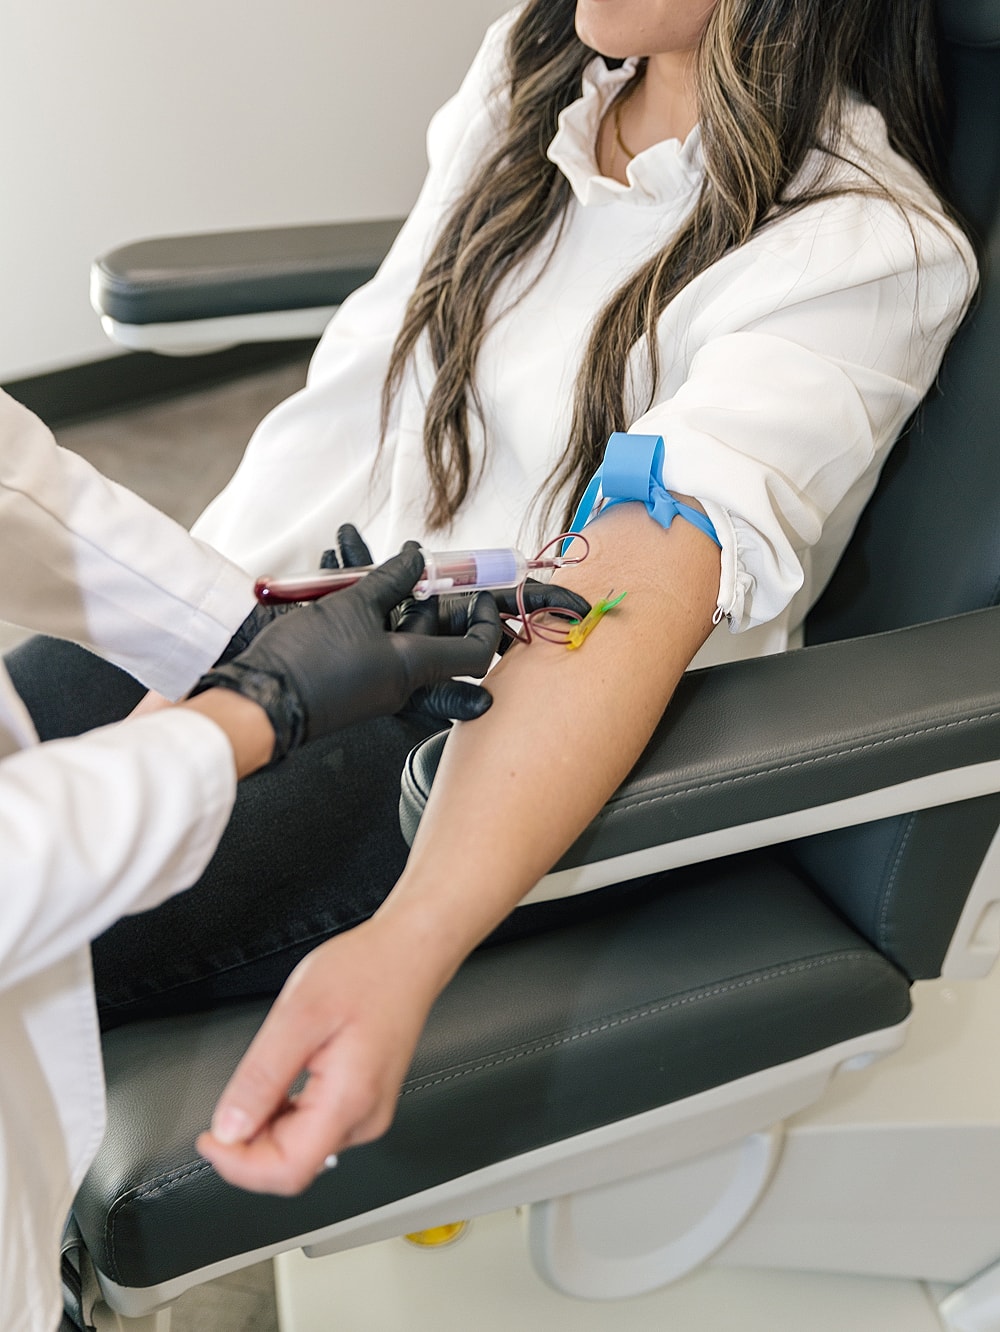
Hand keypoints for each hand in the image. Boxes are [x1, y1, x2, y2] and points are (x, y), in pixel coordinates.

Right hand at [190, 542, 501, 759]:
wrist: (256, 699)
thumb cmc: (310, 659)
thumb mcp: (353, 607)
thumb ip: (390, 580)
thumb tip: (419, 560)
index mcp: (413, 667)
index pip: (473, 652)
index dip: (484, 621)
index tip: (479, 592)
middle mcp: (398, 675)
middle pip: (428, 628)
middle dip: (422, 586)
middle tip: (412, 553)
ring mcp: (370, 671)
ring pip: (387, 620)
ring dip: (375, 581)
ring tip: (350, 540)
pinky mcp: (342, 666)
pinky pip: (358, 626)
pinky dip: (348, 594)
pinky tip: (329, 559)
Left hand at [196, 919, 441, 1193]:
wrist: (408, 953)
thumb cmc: (365, 971)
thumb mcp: (297, 1015)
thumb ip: (261, 1078)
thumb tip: (230, 1129)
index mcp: (350, 1100)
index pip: (287, 1171)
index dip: (238, 1165)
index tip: (209, 1138)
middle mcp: (365, 1118)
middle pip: (292, 1164)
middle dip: (249, 1144)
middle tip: (231, 1096)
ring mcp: (368, 1112)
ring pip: (301, 1148)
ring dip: (267, 1128)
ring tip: (265, 1073)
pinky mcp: (366, 1101)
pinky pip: (315, 1128)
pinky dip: (286, 1115)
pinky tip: (283, 1079)